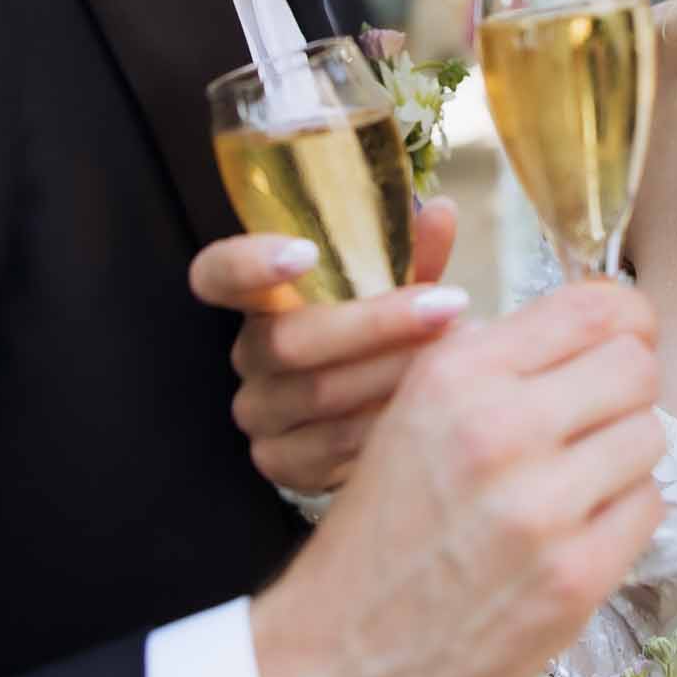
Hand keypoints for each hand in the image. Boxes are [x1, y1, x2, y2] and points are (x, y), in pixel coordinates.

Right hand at [190, 199, 466, 492]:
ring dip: (394, 373)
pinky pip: (333, 447)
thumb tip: (440, 212)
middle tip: (446, 308)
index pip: (219, 273)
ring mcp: (260, 413)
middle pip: (288, 341)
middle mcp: (249, 355)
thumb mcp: (398, 292)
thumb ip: (414, 255)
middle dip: (375, 324)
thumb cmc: (384, 338)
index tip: (306, 252)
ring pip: (318, 395)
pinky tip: (433, 409)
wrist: (380, 416)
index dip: (250, 262)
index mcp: (261, 300)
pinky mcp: (281, 463)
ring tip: (457, 356)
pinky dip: (387, 424)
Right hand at [248, 278, 664, 676]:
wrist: (341, 655)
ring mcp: (543, 507)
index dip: (627, 319)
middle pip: (637, 367)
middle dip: (625, 388)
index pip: (596, 309)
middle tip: (595, 418)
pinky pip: (647, 506)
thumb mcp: (412, 412)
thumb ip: (496, 361)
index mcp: (456, 375)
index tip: (625, 338)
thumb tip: (599, 322)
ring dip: (622, 454)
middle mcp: (500, 428)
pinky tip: (575, 528)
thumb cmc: (381, 531)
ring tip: (575, 480)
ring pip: (649, 435)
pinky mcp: (575, 577)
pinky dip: (622, 513)